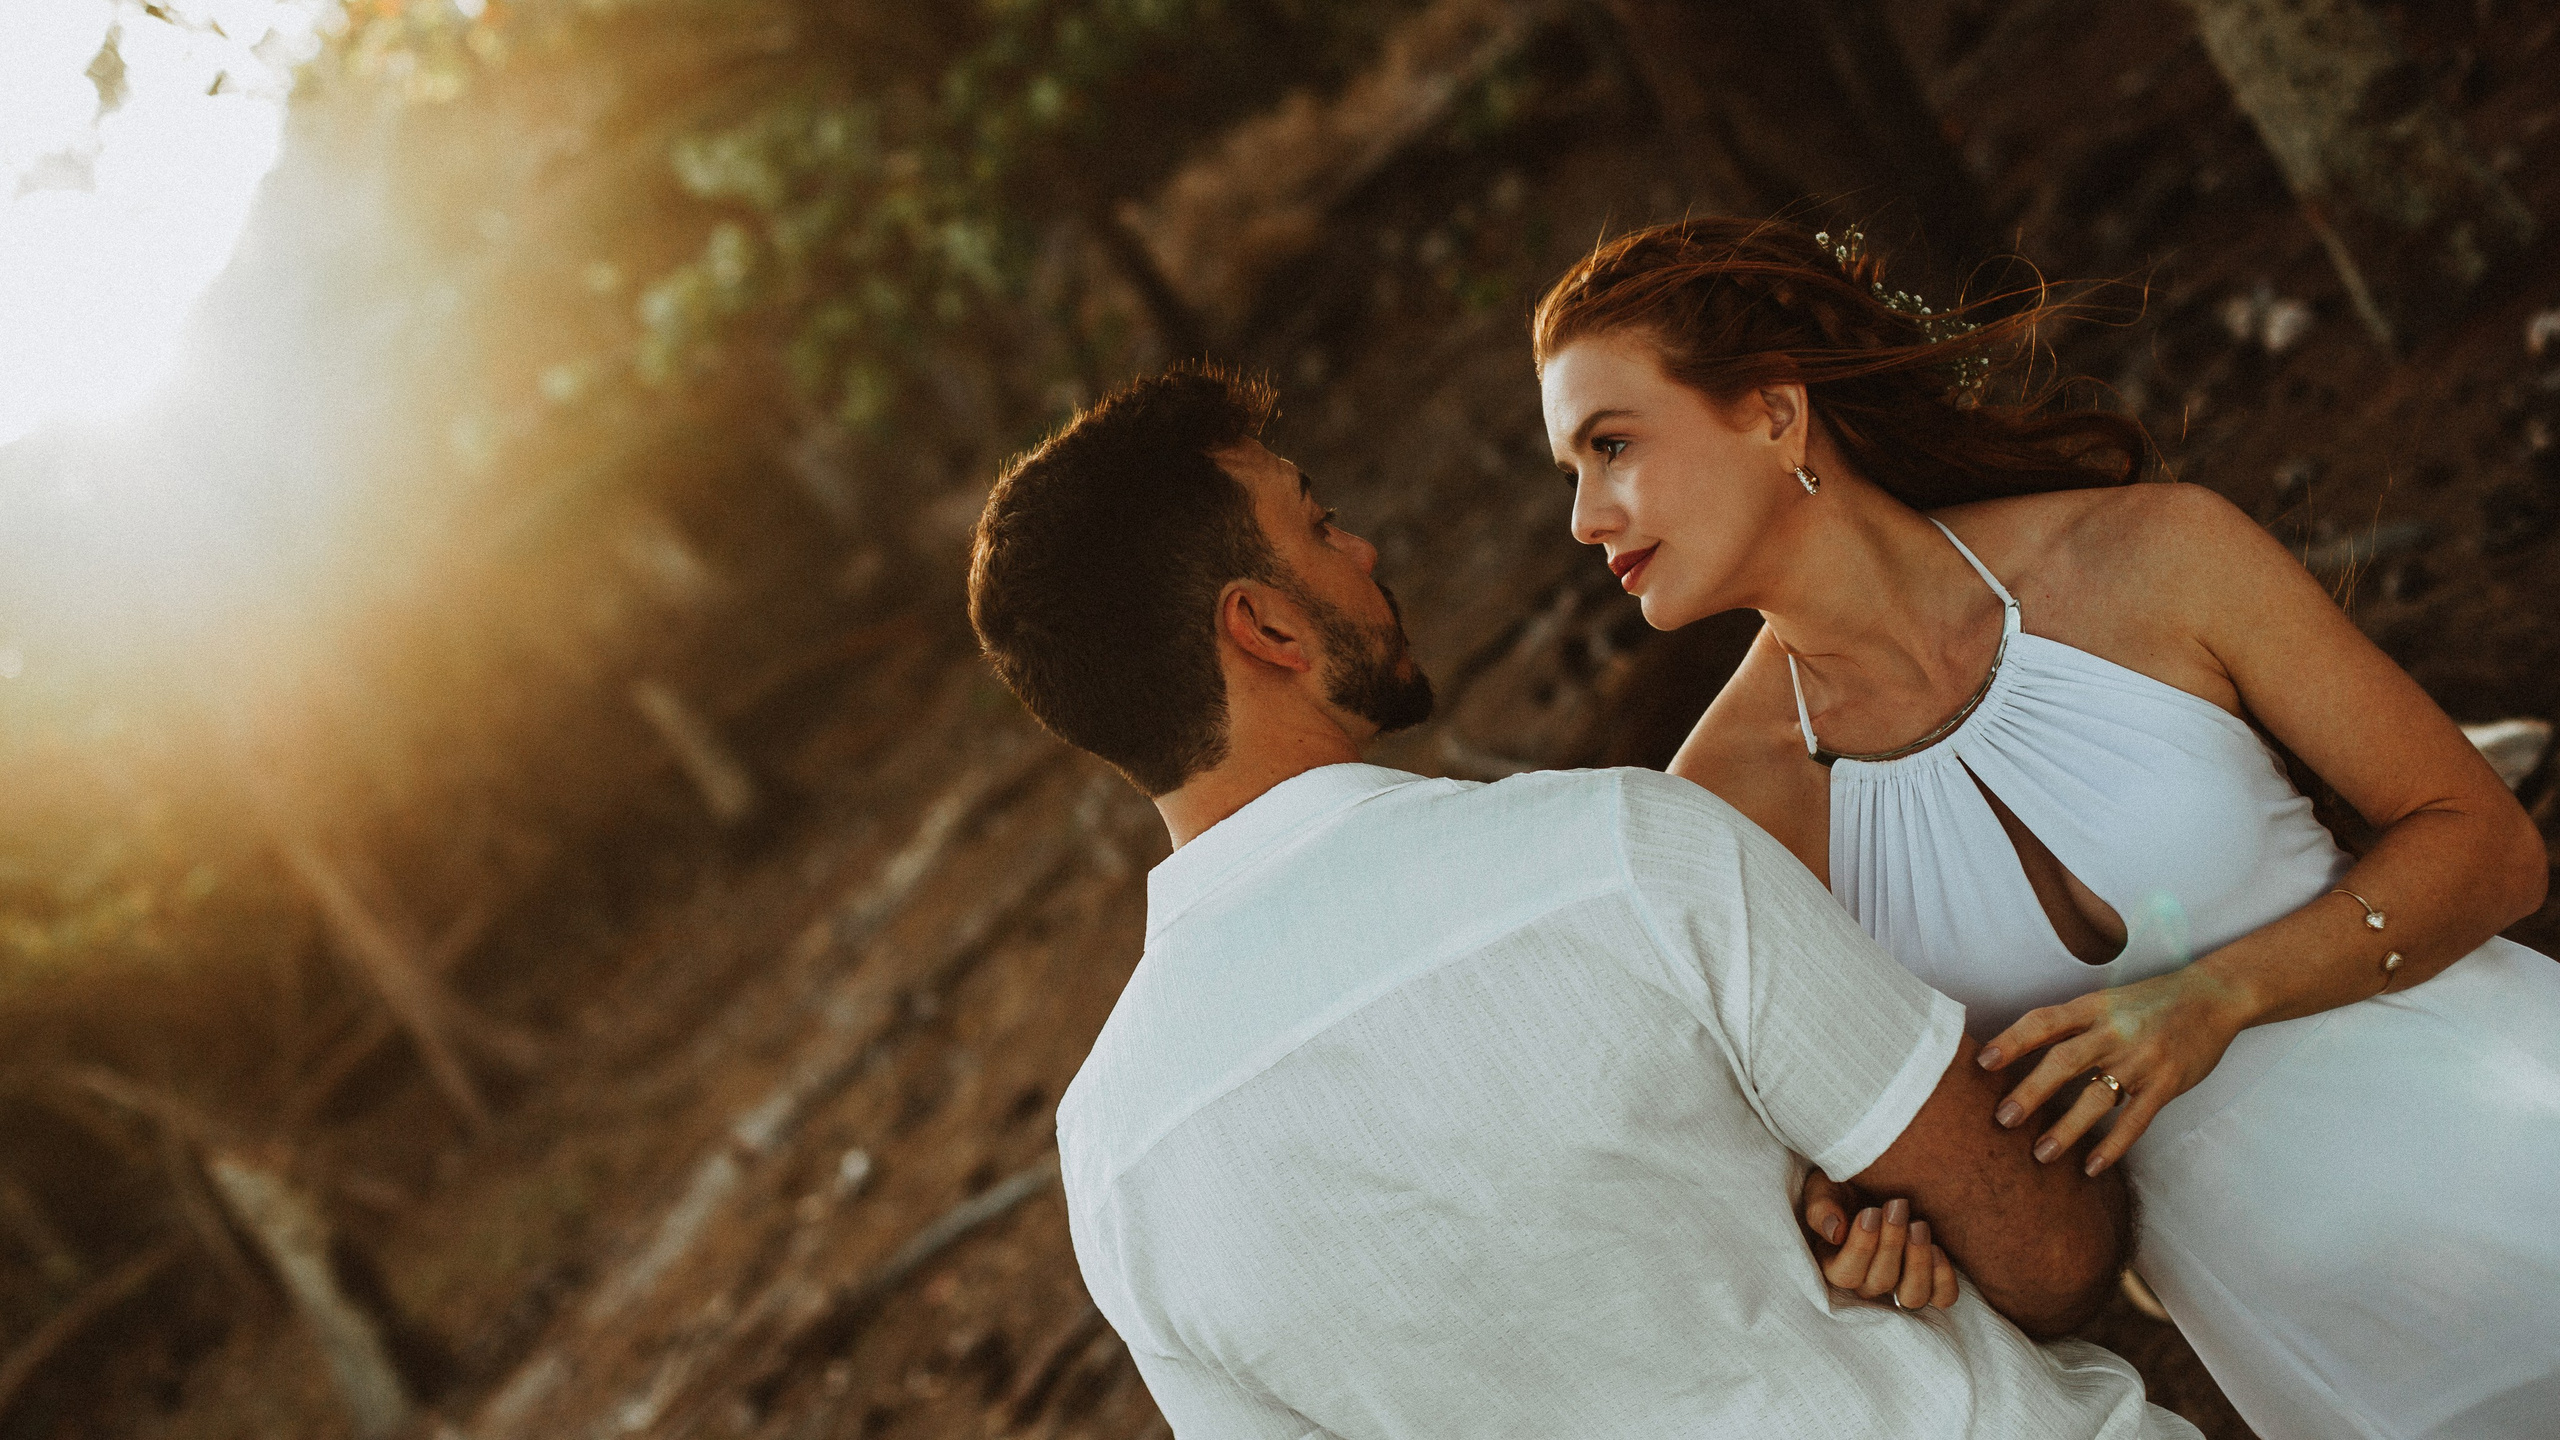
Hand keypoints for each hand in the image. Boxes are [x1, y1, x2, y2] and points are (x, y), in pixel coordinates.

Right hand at [1799, 1171, 1958, 1310]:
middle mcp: (1867, 1283)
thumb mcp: (1824, 1188)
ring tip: (1919, 1226)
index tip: (1870, 1213)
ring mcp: (1900, 1286)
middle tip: (1897, 1205)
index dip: (1860, 1248)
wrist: (1878, 1181)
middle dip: (1891, 1242)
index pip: (1846, 1275)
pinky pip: (1942, 1296)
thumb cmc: (1845, 1185)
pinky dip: (1943, 1277)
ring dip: (1918, 1262)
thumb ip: (1821, 1207)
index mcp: (1834, 1264)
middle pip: (1880, 1281)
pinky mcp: (1930, 1281)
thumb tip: (1834, 1232)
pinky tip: (1937, 1247)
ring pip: (1912, 1297)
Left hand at [1977, 965, 2250, 1175]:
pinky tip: (2092, 1167)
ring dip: (2068, 1128)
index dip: (2011, 1041)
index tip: (1982, 1063)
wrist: (2213, 996)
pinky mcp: (2167, 1083)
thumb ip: (2070, 1024)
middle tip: (2003, 1119)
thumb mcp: (2105, 1001)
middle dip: (2031, 1090)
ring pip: (2098, 1096)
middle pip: (2065, 1060)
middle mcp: (2114, 1031)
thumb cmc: (2148, 1002)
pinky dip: (2114, 1145)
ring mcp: (2142, 1059)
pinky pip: (2136, 1119)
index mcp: (2092, 1007)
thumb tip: (2018, 1055)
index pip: (2044, 1021)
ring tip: (2041, 1154)